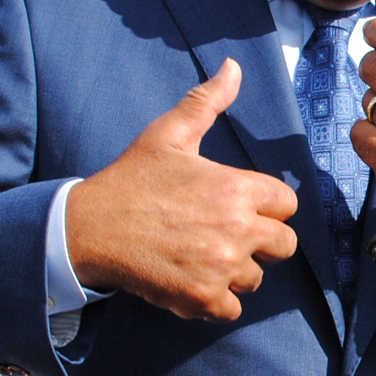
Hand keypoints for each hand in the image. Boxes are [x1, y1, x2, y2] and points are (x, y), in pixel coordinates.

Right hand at [65, 60, 298, 320]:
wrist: (88, 229)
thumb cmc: (131, 180)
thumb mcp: (168, 134)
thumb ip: (206, 102)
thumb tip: (233, 67)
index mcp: (236, 188)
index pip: (287, 205)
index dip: (267, 207)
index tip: (240, 207)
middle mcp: (237, 228)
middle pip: (285, 245)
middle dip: (263, 243)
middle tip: (227, 237)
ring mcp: (221, 266)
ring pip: (255, 278)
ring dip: (235, 272)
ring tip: (200, 257)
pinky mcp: (202, 298)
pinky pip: (232, 309)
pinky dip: (215, 301)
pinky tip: (191, 281)